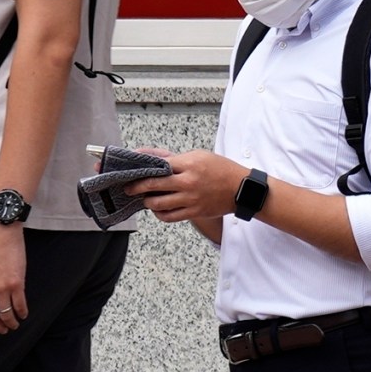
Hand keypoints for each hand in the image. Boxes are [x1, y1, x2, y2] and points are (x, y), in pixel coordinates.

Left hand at [130, 149, 251, 224]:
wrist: (242, 188)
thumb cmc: (219, 169)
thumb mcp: (197, 155)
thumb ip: (171, 157)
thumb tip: (146, 154)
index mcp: (189, 164)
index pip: (157, 166)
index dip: (140, 170)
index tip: (130, 172)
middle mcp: (188, 182)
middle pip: (152, 185)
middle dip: (135, 187)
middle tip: (128, 188)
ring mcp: (191, 199)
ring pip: (158, 203)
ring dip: (147, 202)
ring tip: (145, 199)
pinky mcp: (194, 212)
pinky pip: (169, 216)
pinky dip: (159, 213)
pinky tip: (158, 209)